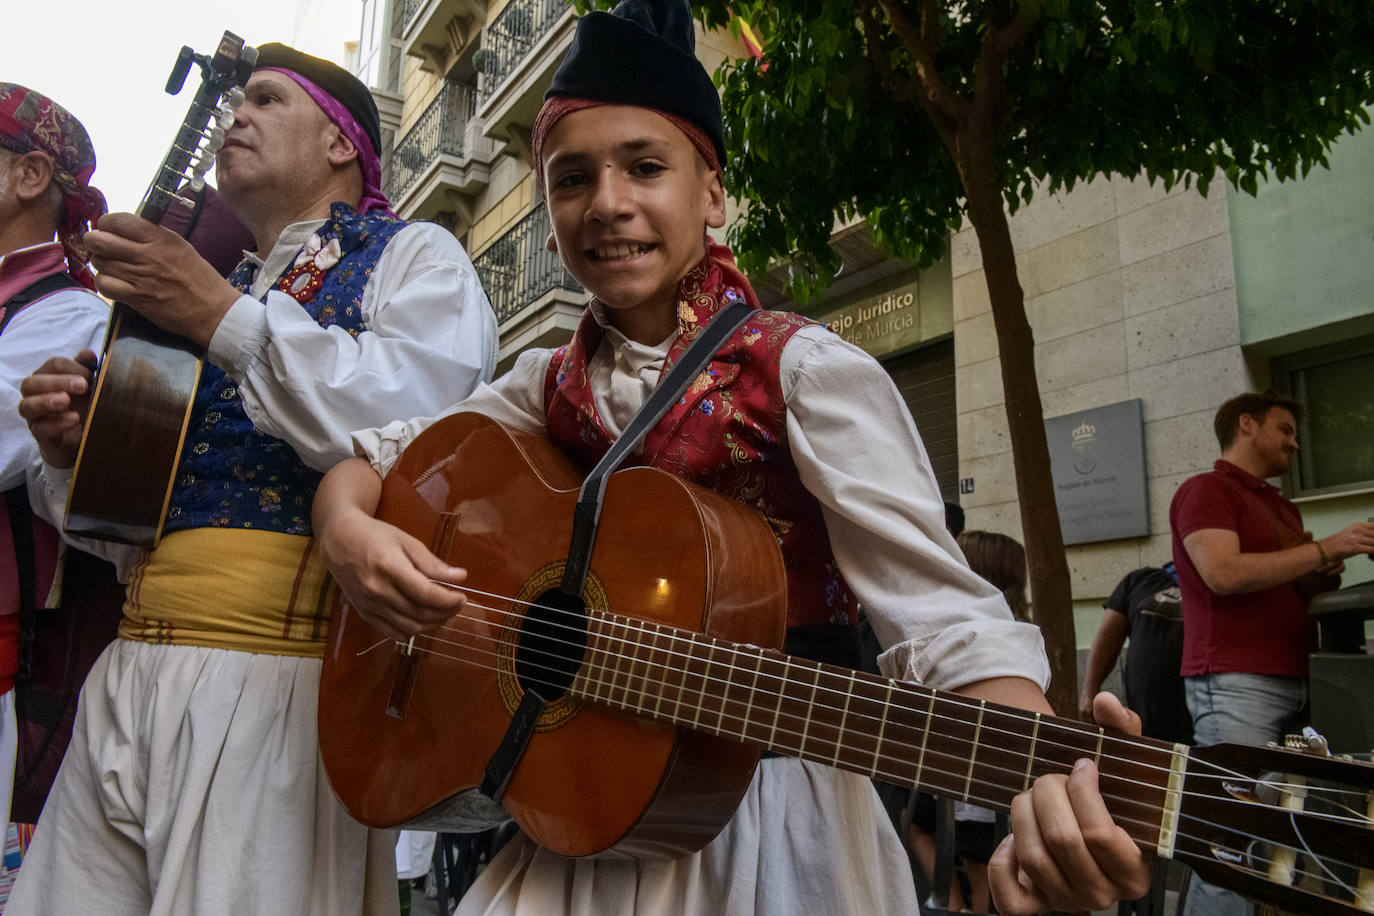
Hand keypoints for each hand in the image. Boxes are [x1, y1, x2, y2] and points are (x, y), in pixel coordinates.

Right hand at [16, 351, 97, 467]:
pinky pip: (41, 429)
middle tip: (82, 385)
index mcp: (48, 378)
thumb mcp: (89, 388)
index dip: (72, 367)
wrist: (82, 438)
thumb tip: (87, 354)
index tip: (91, 375)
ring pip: (28, 405)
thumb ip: (86, 370)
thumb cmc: (82, 407)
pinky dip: (56, 423)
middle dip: (57, 382)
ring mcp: (35, 417)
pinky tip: (73, 419)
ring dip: (47, 401)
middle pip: (32, 383)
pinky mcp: (42, 436)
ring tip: (66, 401)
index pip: (53, 365)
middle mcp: (35, 395)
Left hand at [85, 212, 240, 345]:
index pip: (118, 221)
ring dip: (101, 264)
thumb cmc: (199, 278)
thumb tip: (127, 229)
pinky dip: (104, 283)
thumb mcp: (180, 246)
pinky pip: (105, 285)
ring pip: (100, 263)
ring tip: (111, 266)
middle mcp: (148, 255)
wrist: (213, 310)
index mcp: (160, 238)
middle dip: (94, 241)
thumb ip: (153, 236)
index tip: (107, 228)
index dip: (106, 223)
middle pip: (101, 241)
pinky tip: (113, 283)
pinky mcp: (137, 298)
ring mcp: (141, 277)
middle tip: (98, 245)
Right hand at [318, 506, 468, 640]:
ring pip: (408, 627)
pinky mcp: (364, 612)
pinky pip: (391, 632)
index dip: (449, 600)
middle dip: (445, 613)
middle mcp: (377, 590)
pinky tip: (422, 622)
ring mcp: (369, 604)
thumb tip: (461, 577)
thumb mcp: (406, 541)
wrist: (339, 540)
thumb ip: (432, 562)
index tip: (462, 597)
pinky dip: (411, 632)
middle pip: (419, 614)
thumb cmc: (375, 536)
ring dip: (431, 625)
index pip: (426, 594)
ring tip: (443, 614)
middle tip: (457, 605)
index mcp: (390, 567)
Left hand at [988, 692, 1152, 913]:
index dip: (1082, 792)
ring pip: (1033, 858)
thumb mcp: (1122, 763)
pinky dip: (1004, 860)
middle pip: (1062, 841)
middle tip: (1049, 777)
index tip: (1082, 767)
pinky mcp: (1035, 907)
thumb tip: (1106, 703)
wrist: (1079, 821)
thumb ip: (1121, 729)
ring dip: (1023, 814)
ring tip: (1032, 797)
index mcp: (1136, 870)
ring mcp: (1067, 902)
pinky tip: (1015, 839)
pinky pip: (1009, 898)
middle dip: (1048, 794)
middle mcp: (1104, 895)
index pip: (1100, 834)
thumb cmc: (1105, 793)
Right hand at [1318, 522, 1373, 562]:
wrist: (1327, 548)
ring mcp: (1357, 539)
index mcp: (1358, 526)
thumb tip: (1373, 536)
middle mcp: (1358, 530)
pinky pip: (1372, 549)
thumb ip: (1364, 532)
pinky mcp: (1356, 548)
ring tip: (1373, 547)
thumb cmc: (1339, 542)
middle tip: (1373, 543)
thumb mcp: (1353, 533)